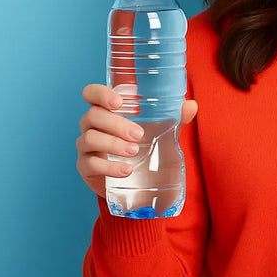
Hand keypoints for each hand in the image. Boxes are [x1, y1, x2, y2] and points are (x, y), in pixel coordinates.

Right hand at [75, 84, 198, 198]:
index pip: (92, 94)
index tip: (118, 102)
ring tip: (134, 152)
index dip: (100, 94)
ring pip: (89, 138)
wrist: (135, 182)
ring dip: (112, 144)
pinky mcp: (85, 168)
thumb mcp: (158, 132)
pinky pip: (90, 164)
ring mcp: (85, 147)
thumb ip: (173, 119)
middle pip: (92, 116)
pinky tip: (126, 170)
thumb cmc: (142, 147)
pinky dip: (109, 167)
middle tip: (139, 135)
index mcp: (106, 111)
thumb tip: (190, 105)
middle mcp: (91, 125)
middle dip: (116, 124)